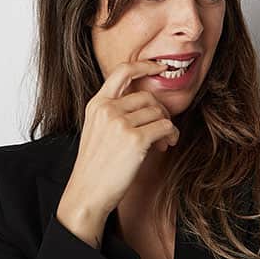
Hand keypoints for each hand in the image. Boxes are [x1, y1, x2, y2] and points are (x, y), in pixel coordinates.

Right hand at [58, 60, 179, 237]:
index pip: (123, 71)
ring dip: (167, 127)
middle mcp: (107, 109)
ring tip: (161, 142)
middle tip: (160, 131)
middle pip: (149, 97)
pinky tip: (166, 146)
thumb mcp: (98, 129)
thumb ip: (116, 111)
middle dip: (160, 113)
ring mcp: (120, 123)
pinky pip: (166, 127)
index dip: (145, 65)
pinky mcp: (135, 139)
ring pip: (159, 113)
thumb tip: (151, 102)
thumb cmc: (97, 164)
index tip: (161, 66)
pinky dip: (171, 135)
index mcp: (97, 104)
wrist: (88, 193)